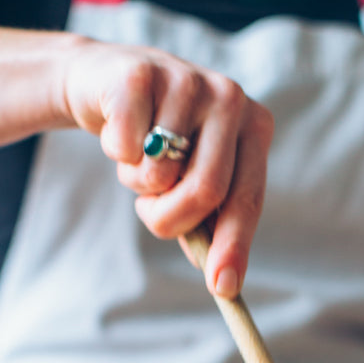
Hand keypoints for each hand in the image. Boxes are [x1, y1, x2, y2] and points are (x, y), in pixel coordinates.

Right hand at [60, 37, 274, 297]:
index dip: (234, 246)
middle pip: (207, 191)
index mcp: (255, 127)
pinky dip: (115, 152)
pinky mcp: (139, 75)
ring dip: (137, 182)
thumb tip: (222, 278)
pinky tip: (118, 128)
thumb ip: (210, 218)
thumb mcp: (192, 176)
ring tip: (138, 154)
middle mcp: (230, 98)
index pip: (248, 198)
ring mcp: (187, 81)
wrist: (108, 81)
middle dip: (171, 219)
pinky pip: (124, 148)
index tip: (222, 287)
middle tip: (151, 214)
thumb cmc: (160, 141)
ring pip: (158, 174)